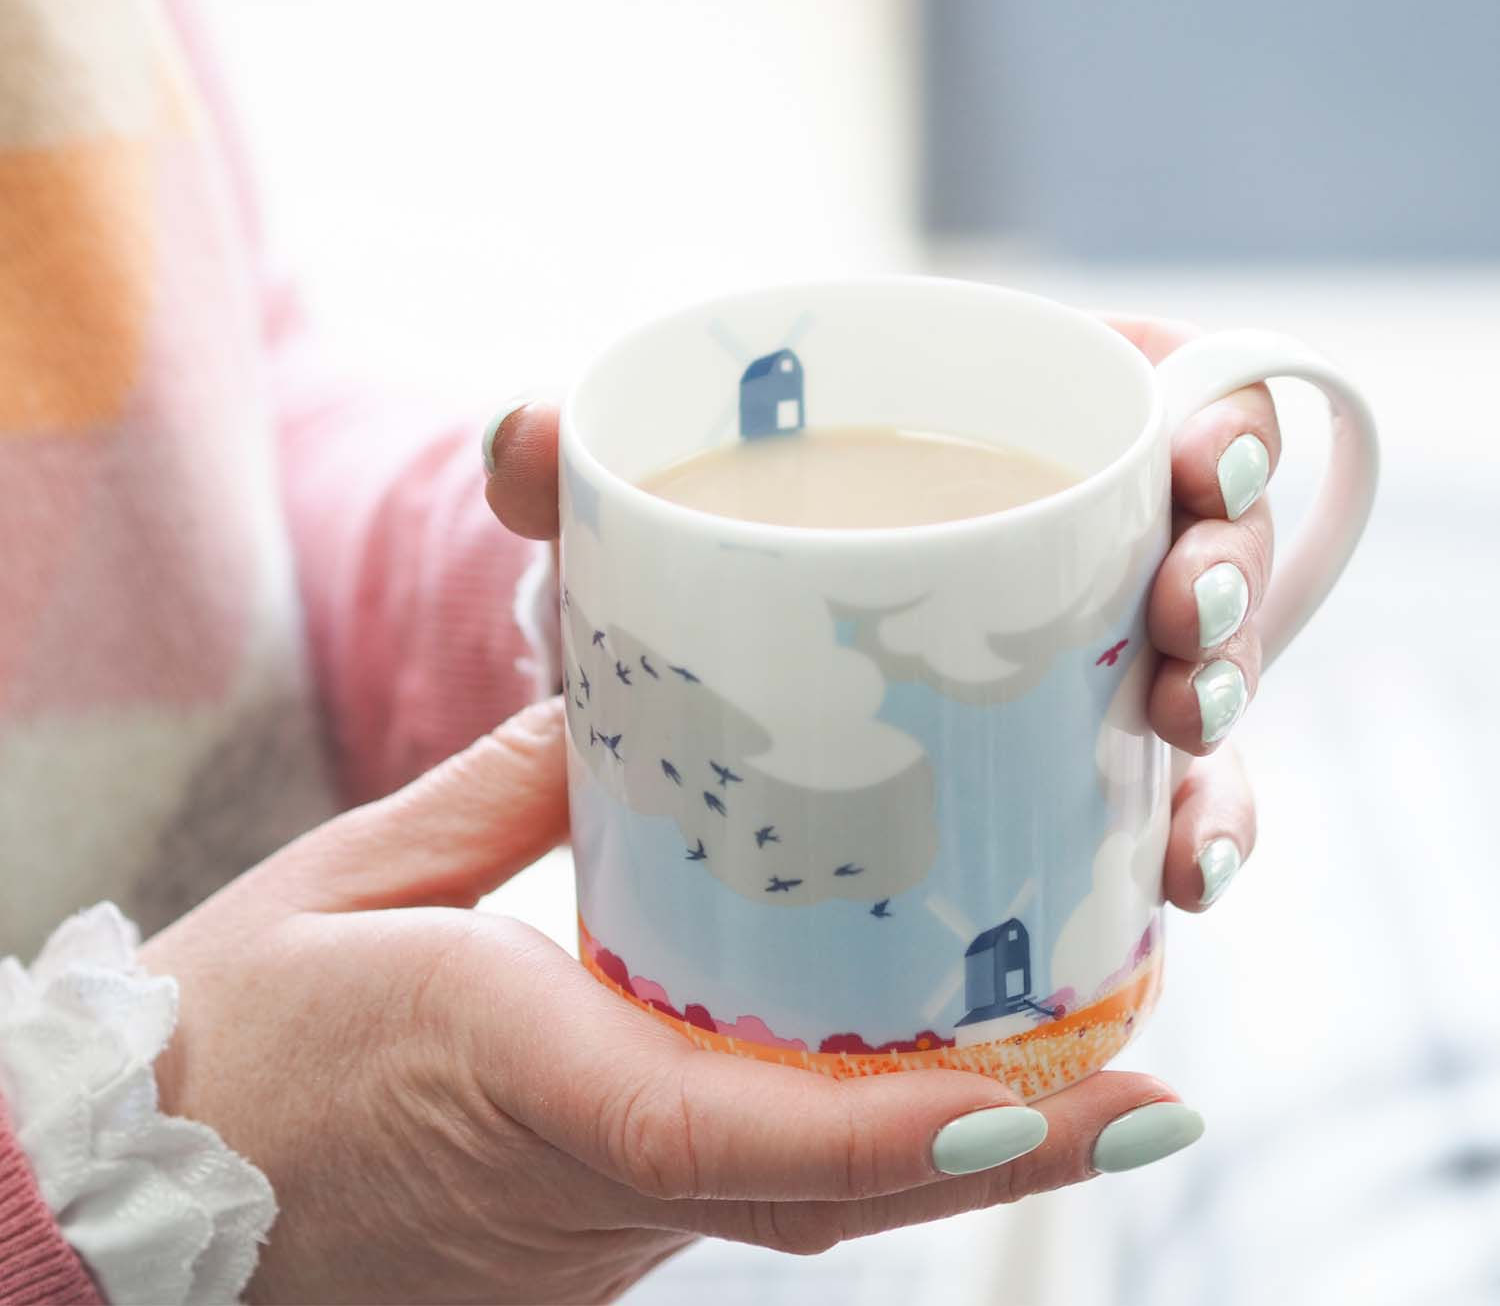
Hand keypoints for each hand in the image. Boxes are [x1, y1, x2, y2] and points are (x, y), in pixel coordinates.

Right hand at [145, 702, 1193, 1304]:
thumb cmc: (227, 1038)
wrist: (123, 1209)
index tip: (1054, 1099)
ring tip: (1090, 1073)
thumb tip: (620, 709)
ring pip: (808, 1207)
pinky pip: (751, 1196)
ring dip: (956, 1154)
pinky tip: (933, 1081)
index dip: (904, 1128)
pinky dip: (862, 1148)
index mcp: (515, 1075)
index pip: (731, 1129)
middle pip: (826, 1193)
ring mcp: (595, 1227)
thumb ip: (513, 789)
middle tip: (1154, 1087)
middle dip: (1002, 1153)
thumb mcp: (370, 876)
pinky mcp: (588, 1229)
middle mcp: (582, 1178)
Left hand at [484, 315, 1275, 911]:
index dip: (1219, 418)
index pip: (1161, 391)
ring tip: (1184, 752)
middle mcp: (1069, 543)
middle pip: (1210, 538)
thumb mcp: (644, 510)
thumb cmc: (695, 564)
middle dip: (1231, 579)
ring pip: (1206, 672)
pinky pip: (1164, 791)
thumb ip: (581, 466)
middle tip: (1188, 625)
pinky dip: (1190, 825)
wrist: (697, 683)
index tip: (1198, 460)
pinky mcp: (1075, 766)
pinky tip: (1181, 872)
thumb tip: (517, 436)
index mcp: (999, 431)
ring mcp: (1084, 660)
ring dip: (1227, 714)